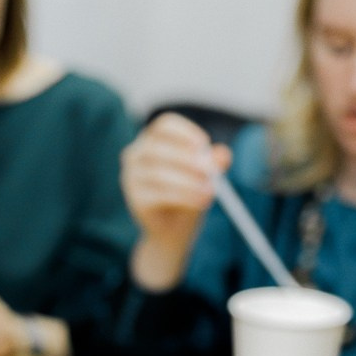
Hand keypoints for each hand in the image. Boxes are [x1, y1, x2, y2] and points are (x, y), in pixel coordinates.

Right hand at [121, 113, 230, 289]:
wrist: (172, 230)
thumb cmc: (187, 194)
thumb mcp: (204, 176)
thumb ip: (214, 163)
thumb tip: (223, 154)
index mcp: (153, 139)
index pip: (164, 125)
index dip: (185, 132)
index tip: (204, 145)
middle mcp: (136, 154)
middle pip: (158, 148)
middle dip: (186, 159)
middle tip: (209, 171)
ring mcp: (131, 177)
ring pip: (159, 174)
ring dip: (188, 182)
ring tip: (209, 191)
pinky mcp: (135, 199)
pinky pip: (158, 195)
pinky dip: (183, 197)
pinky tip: (200, 202)